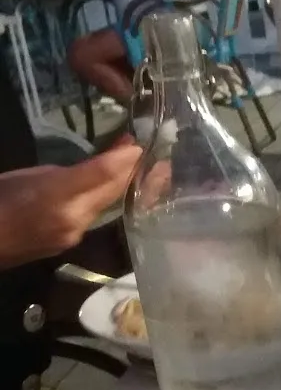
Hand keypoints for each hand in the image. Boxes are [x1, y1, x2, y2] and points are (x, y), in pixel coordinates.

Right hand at [0, 143, 142, 268]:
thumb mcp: (26, 175)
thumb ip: (63, 174)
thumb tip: (89, 172)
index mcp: (56, 194)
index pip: (103, 173)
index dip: (124, 159)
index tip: (137, 146)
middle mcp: (73, 217)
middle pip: (112, 190)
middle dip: (131, 171)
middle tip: (144, 153)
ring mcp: (75, 234)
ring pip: (107, 205)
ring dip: (121, 186)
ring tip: (137, 169)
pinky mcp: (71, 244)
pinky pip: (94, 218)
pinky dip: (103, 201)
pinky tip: (109, 191)